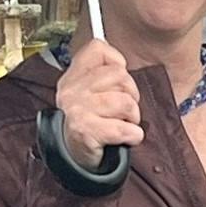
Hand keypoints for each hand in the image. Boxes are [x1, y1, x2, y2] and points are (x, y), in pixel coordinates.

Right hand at [55, 39, 143, 169]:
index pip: (97, 48)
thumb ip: (104, 73)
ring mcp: (77, 109)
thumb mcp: (90, 92)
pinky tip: (126, 137)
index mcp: (74, 76)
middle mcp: (72, 89)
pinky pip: (124, 128)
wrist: (73, 158)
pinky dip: (133, 135)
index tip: (117, 81)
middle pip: (120, 75)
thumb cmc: (89, 123)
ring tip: (123, 123)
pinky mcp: (85, 131)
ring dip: (132, 117)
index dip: (116, 61)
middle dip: (131, 94)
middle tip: (123, 109)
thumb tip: (123, 63)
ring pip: (126, 102)